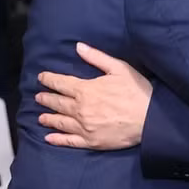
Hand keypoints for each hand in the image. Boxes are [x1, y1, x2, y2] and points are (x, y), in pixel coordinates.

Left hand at [36, 42, 151, 149]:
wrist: (150, 119)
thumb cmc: (137, 91)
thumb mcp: (119, 68)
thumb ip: (97, 57)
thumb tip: (78, 47)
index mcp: (86, 90)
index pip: (61, 83)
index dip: (50, 79)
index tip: (41, 77)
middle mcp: (80, 109)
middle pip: (58, 103)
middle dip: (46, 99)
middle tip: (38, 97)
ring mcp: (84, 127)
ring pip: (60, 122)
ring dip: (49, 118)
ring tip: (41, 117)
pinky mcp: (90, 142)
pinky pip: (69, 141)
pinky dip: (57, 139)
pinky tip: (49, 138)